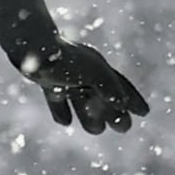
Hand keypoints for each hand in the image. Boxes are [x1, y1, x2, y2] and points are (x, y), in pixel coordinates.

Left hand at [26, 41, 146, 135]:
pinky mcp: (47, 80)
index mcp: (98, 67)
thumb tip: (122, 103)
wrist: (30, 44)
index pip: (120, 86)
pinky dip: (62, 110)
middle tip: (124, 128)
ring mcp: (65, 75)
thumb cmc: (63, 57)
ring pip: (82, 99)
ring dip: (90, 115)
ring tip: (97, 130)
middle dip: (114, 112)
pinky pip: (57, 98)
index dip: (133, 99)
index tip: (144, 113)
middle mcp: (83, 71)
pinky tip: (65, 122)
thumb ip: (107, 86)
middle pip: (103, 96)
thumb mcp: (91, 71)